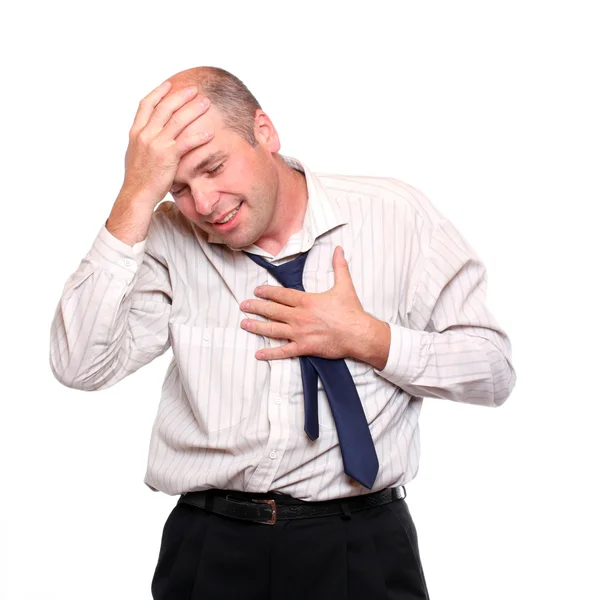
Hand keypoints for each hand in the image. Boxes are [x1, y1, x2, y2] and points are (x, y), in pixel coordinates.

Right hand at [121, 80, 213, 206]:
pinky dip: (199, 136)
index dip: (158, 92)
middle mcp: (145, 135)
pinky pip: (187, 142)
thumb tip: (149, 133)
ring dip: (194, 110)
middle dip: (181, 96)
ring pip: (177, 120)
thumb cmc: (138, 178)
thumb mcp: (135, 154)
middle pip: (165, 107)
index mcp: (136, 132)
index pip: (146, 104)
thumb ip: (143, 140)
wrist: (136, 194)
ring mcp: (156, 145)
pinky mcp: (168, 156)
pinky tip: (210, 132)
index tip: (169, 84)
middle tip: (194, 89)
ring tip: (205, 103)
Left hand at [240, 247, 374, 360]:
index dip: (267, 292)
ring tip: (244, 324)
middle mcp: (299, 316)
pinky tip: (258, 353)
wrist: (359, 334)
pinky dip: (270, 353)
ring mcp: (300, 333)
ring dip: (257, 327)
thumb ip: (339, 266)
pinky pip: (284, 351)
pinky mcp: (304, 348)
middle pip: (272, 311)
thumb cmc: (351, 311)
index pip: (281, 295)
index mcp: (306, 301)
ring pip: (273, 330)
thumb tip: (339, 249)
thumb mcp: (344, 285)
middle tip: (243, 306)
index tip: (256, 291)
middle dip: (256, 308)